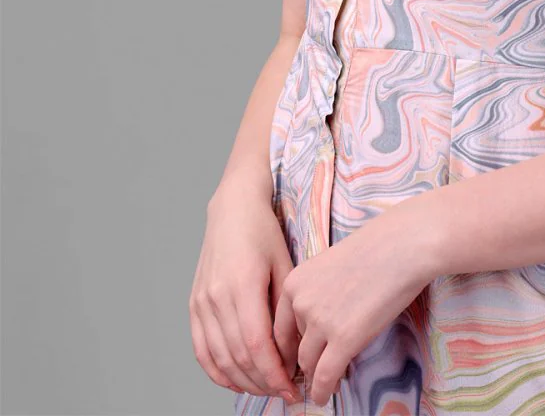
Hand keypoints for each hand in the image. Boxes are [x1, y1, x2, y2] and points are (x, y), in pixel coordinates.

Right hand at [189, 178, 302, 404]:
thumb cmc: (264, 232)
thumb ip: (286, 310)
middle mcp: (216, 297)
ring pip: (220, 359)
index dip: (274, 374)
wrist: (232, 208)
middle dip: (263, 382)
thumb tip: (294, 352)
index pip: (257, 346)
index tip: (293, 388)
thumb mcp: (285, 263)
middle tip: (285, 392)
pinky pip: (202, 350)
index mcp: (242, 284)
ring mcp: (201, 302)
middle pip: (238, 357)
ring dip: (243, 381)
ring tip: (266, 388)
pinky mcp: (193, 305)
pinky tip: (236, 380)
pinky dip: (218, 372)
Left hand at [272, 198, 437, 407]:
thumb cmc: (376, 249)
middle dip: (306, 361)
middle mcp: (300, 302)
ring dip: (317, 376)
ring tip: (329, 382)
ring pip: (309, 363)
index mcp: (294, 282)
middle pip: (295, 346)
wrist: (403, 246)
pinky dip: (323, 391)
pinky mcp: (343, 339)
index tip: (295, 359)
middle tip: (317, 369)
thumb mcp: (331, 266)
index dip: (288, 348)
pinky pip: (325, 376)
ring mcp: (320, 321)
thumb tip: (318, 324)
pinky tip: (326, 396)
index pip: (280, 327)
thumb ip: (317, 293)